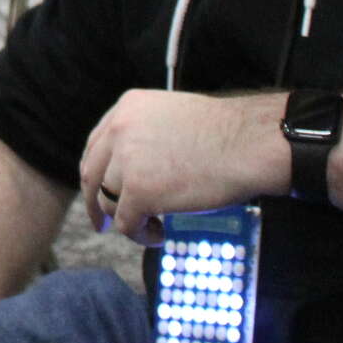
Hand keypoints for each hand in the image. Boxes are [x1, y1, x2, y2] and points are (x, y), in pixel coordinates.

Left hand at [79, 89, 288, 243]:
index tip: (97, 191)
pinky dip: (140, 234)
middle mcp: (119, 130)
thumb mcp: (172, 117)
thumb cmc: (227, 134)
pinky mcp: (139, 191)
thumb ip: (146, 135)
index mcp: (127, 108)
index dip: (95, 173)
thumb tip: (135, 169)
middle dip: (95, 202)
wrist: (250, 143)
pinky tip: (159, 234)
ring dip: (128, 220)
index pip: (96, 145)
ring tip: (153, 227)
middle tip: (102, 223)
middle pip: (92, 174)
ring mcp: (126, 160)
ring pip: (110, 202)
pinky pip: (127, 222)